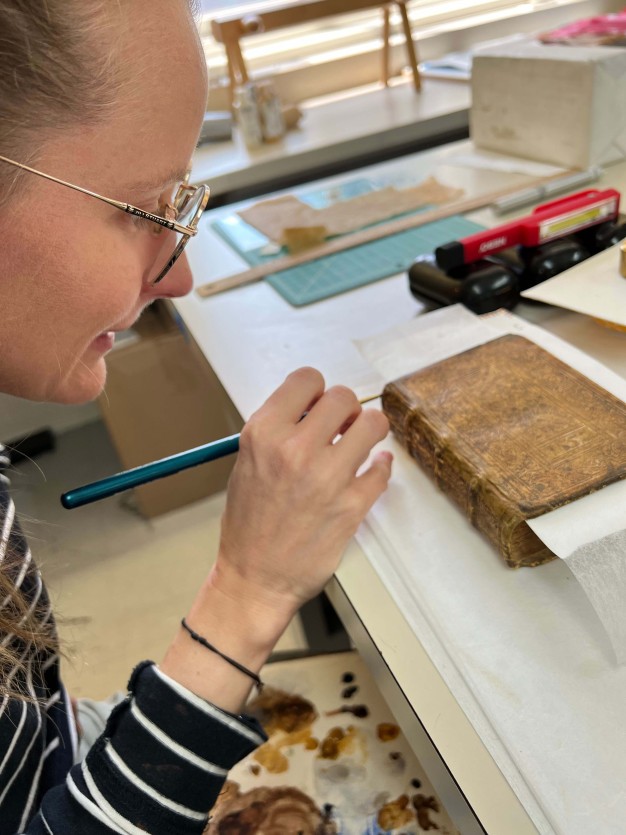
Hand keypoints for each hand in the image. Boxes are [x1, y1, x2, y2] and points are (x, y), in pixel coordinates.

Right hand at [208, 367, 391, 622]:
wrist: (255, 577)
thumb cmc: (249, 522)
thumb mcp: (248, 462)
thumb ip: (280, 430)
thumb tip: (318, 409)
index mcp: (264, 433)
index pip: (306, 379)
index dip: (316, 391)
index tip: (318, 406)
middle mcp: (295, 449)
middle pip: (343, 397)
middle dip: (345, 410)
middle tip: (342, 427)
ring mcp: (327, 478)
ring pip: (373, 425)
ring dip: (369, 431)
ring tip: (360, 444)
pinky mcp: (352, 506)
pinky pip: (382, 469)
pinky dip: (380, 467)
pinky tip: (372, 469)